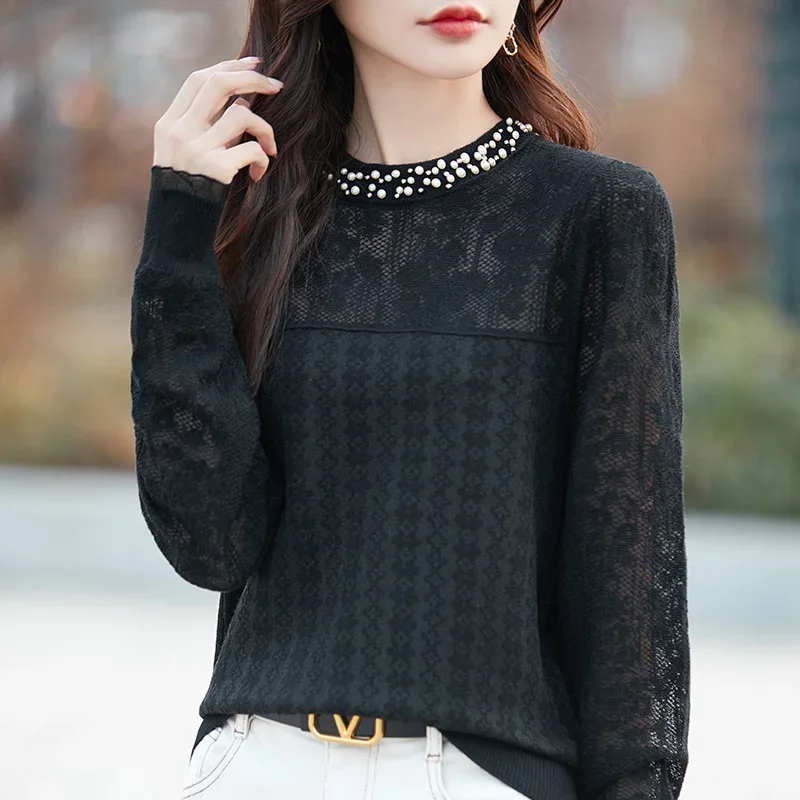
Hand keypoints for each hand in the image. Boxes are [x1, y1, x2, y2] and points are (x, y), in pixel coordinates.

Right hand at [152, 56, 282, 184]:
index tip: (254, 64)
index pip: (198, 79)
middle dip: (252, 80)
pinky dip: (263, 158)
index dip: (228, 66)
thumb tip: (243, 100)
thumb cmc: (188, 191)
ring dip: (264, 128)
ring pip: (241, 115)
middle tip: (277, 87)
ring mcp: (197, 149)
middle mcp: (180, 131)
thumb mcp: (185, 154)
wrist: (178, 229)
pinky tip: (260, 174)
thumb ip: (204, 127)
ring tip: (270, 147)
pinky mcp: (216, 169)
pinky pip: (252, 149)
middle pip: (219, 84)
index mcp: (168, 123)